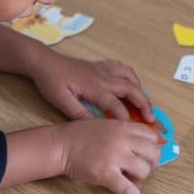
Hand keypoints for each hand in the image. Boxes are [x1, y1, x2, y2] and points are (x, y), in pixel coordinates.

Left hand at [31, 51, 153, 122]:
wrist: (43, 61)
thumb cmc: (50, 81)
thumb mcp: (61, 101)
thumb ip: (79, 114)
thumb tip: (97, 127)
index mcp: (94, 87)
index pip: (116, 105)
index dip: (126, 119)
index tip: (133, 131)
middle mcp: (102, 77)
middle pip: (131, 89)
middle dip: (143, 104)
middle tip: (151, 118)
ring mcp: (102, 69)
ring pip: (129, 77)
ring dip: (139, 89)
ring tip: (144, 103)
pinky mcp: (98, 65)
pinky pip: (120, 68)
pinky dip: (130, 76)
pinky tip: (130, 84)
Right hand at [58, 118, 160, 193]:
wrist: (60, 145)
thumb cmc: (79, 135)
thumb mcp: (104, 124)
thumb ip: (122, 131)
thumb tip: (141, 145)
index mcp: (122, 127)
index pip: (152, 136)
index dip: (151, 147)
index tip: (144, 154)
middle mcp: (122, 140)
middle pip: (153, 153)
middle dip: (150, 163)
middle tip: (140, 168)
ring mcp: (115, 157)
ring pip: (144, 171)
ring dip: (139, 178)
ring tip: (128, 177)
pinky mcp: (106, 174)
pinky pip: (129, 189)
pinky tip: (128, 192)